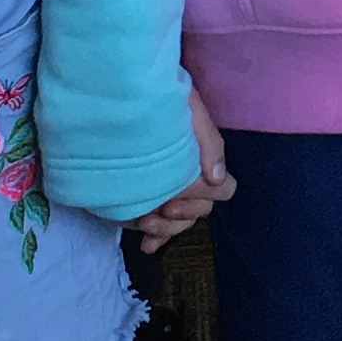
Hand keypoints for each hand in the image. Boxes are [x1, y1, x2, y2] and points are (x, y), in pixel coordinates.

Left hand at [130, 89, 235, 253]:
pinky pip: (157, 229)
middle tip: (159, 210)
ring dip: (166, 230)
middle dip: (182, 216)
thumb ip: (207, 140)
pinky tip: (146, 246)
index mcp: (202, 159)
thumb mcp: (188, 107)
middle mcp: (188, 178)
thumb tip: (216, 179)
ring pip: (179, 224)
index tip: (181, 194)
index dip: (207, 197)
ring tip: (144, 222)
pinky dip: (155, 239)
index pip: (223, 189)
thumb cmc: (158, 96)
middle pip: (200, 211)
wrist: (118, 94)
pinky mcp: (144, 199)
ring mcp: (167, 191)